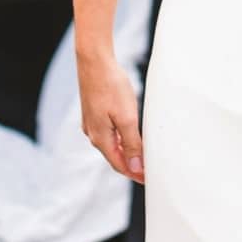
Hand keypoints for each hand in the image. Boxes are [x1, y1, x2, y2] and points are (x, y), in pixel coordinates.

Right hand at [77, 49, 144, 183]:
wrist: (94, 61)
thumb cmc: (111, 86)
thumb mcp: (126, 117)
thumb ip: (132, 143)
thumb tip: (136, 167)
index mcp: (100, 138)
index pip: (119, 165)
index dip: (135, 174)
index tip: (150, 180)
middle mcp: (93, 133)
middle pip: (114, 157)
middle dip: (131, 166)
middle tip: (149, 171)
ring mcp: (91, 123)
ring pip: (111, 145)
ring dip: (126, 152)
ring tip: (143, 156)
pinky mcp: (93, 113)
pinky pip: (108, 133)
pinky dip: (121, 139)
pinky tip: (130, 135)